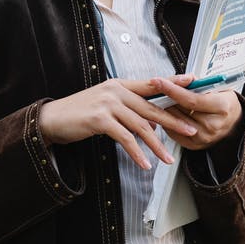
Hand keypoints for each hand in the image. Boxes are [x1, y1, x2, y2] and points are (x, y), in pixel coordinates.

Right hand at [38, 75, 198, 168]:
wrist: (53, 119)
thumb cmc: (80, 113)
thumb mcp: (107, 106)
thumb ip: (129, 111)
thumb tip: (152, 125)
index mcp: (120, 85)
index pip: (151, 83)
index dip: (172, 82)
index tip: (192, 80)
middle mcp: (116, 91)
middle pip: (151, 108)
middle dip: (173, 121)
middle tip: (190, 131)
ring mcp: (108, 103)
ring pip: (141, 126)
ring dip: (156, 145)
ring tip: (168, 158)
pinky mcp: (100, 119)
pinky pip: (125, 138)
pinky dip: (136, 152)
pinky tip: (144, 163)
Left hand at [149, 77, 242, 150]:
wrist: (234, 122)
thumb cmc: (223, 101)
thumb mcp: (217, 87)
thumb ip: (199, 83)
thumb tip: (182, 78)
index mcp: (221, 107)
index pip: (191, 100)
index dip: (172, 90)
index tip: (157, 81)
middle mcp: (213, 126)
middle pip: (181, 111)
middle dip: (165, 98)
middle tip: (155, 88)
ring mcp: (204, 138)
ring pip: (174, 121)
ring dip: (164, 109)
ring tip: (161, 99)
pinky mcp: (195, 146)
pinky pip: (173, 133)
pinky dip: (167, 121)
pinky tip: (165, 112)